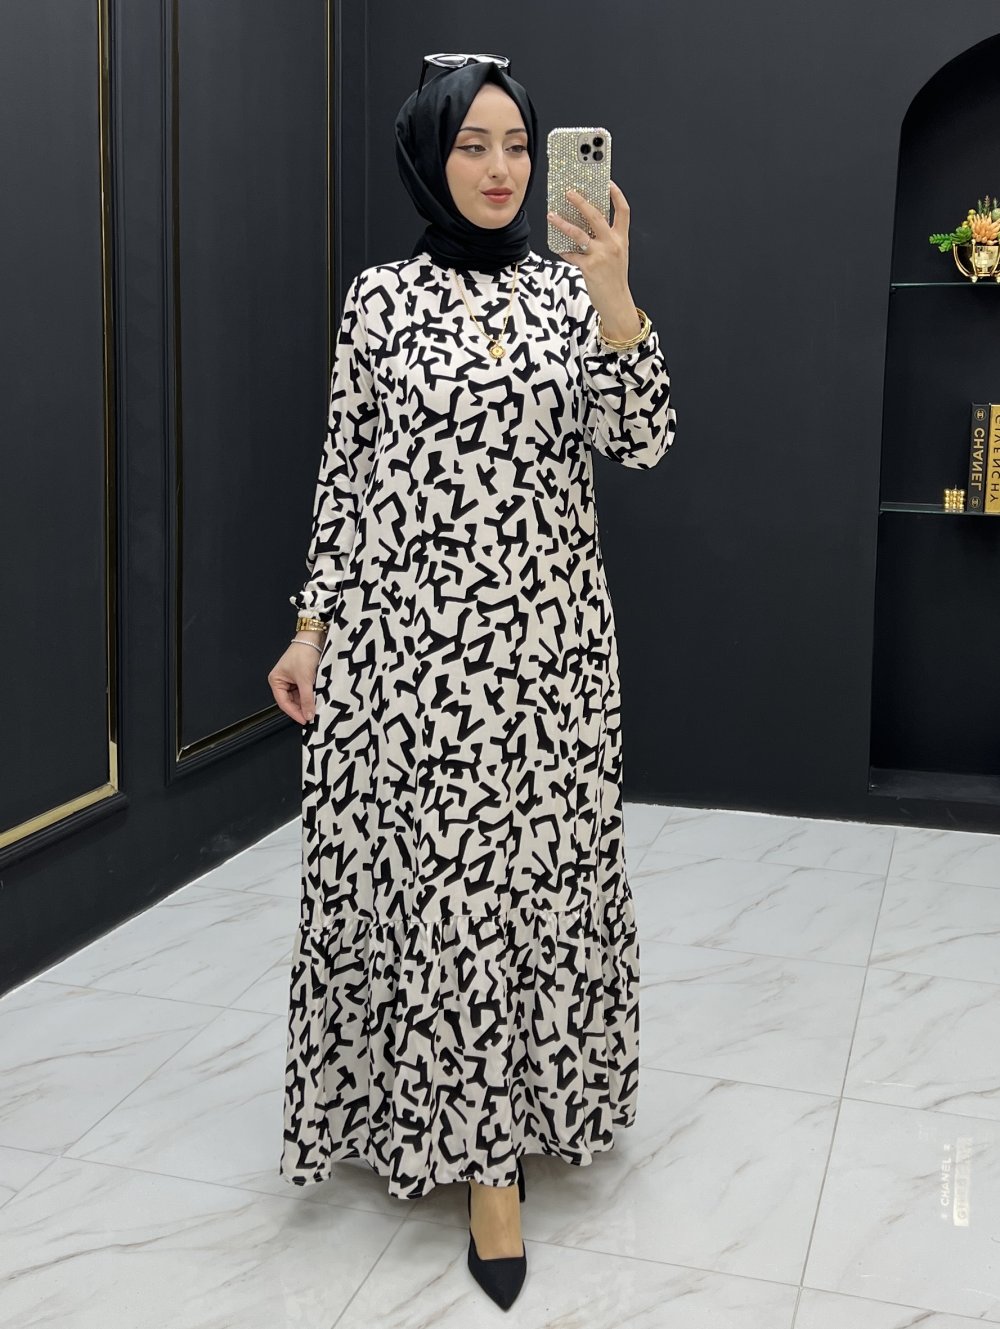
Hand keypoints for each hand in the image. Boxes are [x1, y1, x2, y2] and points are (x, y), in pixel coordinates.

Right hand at [268, 642, 320, 724]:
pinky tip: (317, 700)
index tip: (305, 721)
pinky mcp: (302, 677)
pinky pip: (305, 691)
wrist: (314, 638)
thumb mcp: (305, 679)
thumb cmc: (303, 654)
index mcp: (276, 681)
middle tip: (312, 716)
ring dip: (307, 702)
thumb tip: (308, 715)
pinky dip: (311, 696)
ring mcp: (292, 680)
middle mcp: (282, 681)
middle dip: (302, 708)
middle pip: (291, 701)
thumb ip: (307, 699)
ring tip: (316, 708)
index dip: (294, 713)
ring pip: (299, 697)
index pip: (283, 703)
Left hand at [547, 180, 637, 334]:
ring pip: (579, 233)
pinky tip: (558, 248)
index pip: (623, 211)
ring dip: (562, 223)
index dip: (616, 195)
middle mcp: (612, 244)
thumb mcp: (617, 256)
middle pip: (596, 215)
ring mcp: (601, 255)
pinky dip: (563, 251)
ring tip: (551, 215)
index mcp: (621, 239)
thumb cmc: (615, 280)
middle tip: (569, 192)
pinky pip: (571, 255)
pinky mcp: (589, 267)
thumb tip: (587, 228)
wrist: (617, 303)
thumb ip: (606, 241)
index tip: (608, 183)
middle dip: (581, 201)